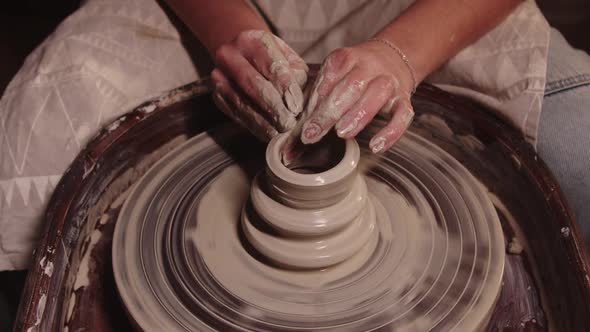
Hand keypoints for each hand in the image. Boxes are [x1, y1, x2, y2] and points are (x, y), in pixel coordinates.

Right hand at [211, 30, 307, 140]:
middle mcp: (231, 54)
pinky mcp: (216, 93)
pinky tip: (266, 132)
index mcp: (253, 40)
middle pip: (253, 84)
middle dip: (273, 107)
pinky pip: (235, 113)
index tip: (296, 107)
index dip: (286, 89)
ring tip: (279, 131)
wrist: (240, 53)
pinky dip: (252, 125)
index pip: (272, 67)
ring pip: (242, 102)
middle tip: (289, 123)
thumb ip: (295, 76)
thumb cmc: (271, 58)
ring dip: (263, 121)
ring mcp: (219, 74)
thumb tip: (299, 102)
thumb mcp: (288, 58)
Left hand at [299, 41, 414, 152]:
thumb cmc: (353, 76)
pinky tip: (375, 146)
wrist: (393, 58)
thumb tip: (290, 147)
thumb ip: (312, 109)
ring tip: (342, 133)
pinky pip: (402, 115)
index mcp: (345, 58)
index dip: (315, 104)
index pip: (328, 79)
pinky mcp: (404, 100)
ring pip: (377, 94)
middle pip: (350, 86)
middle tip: (314, 135)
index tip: (303, 129)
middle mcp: (369, 67)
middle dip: (330, 112)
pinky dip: (391, 131)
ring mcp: (388, 82)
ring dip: (359, 114)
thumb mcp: (332, 82)